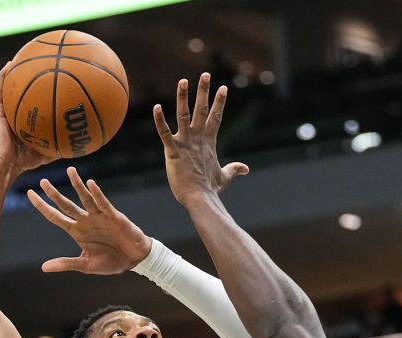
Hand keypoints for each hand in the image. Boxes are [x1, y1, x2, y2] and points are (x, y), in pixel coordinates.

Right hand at [0, 62, 57, 175]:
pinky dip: (4, 76)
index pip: (34, 102)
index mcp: (25, 120)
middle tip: (38, 61)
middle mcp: (15, 113)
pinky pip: (0, 90)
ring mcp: (5, 111)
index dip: (41, 90)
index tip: (52, 77)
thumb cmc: (28, 161)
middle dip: (29, 76)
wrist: (9, 163)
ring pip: (9, 87)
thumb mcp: (49, 149)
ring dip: (14, 71)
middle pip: (22, 91)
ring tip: (21, 55)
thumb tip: (81, 140)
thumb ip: (62, 143)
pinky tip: (9, 65)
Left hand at [28, 167, 151, 273]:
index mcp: (76, 231)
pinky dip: (97, 194)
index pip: (55, 216)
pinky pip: (103, 203)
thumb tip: (43, 268)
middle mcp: (85, 221)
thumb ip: (66, 264)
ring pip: (85, 198)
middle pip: (66, 205)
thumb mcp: (86, 265)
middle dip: (54, 194)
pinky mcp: (113, 216)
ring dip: (77, 185)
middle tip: (42, 181)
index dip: (42, 206)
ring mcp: (99, 217)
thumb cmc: (111, 262)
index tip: (29, 194)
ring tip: (70, 171)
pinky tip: (90, 184)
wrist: (134, 260)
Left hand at [153, 74, 249, 204]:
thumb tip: (246, 168)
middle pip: (202, 109)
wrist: (200, 199)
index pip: (216, 117)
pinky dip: (160, 120)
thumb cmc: (210, 189)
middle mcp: (198, 138)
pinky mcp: (172, 151)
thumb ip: (234, 169)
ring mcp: (185, 143)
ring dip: (183, 97)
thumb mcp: (224, 177)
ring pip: (184, 115)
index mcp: (209, 142)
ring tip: (183, 81)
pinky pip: (165, 133)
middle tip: (205, 74)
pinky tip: (156, 107)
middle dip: (204, 91)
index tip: (223, 87)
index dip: (220, 102)